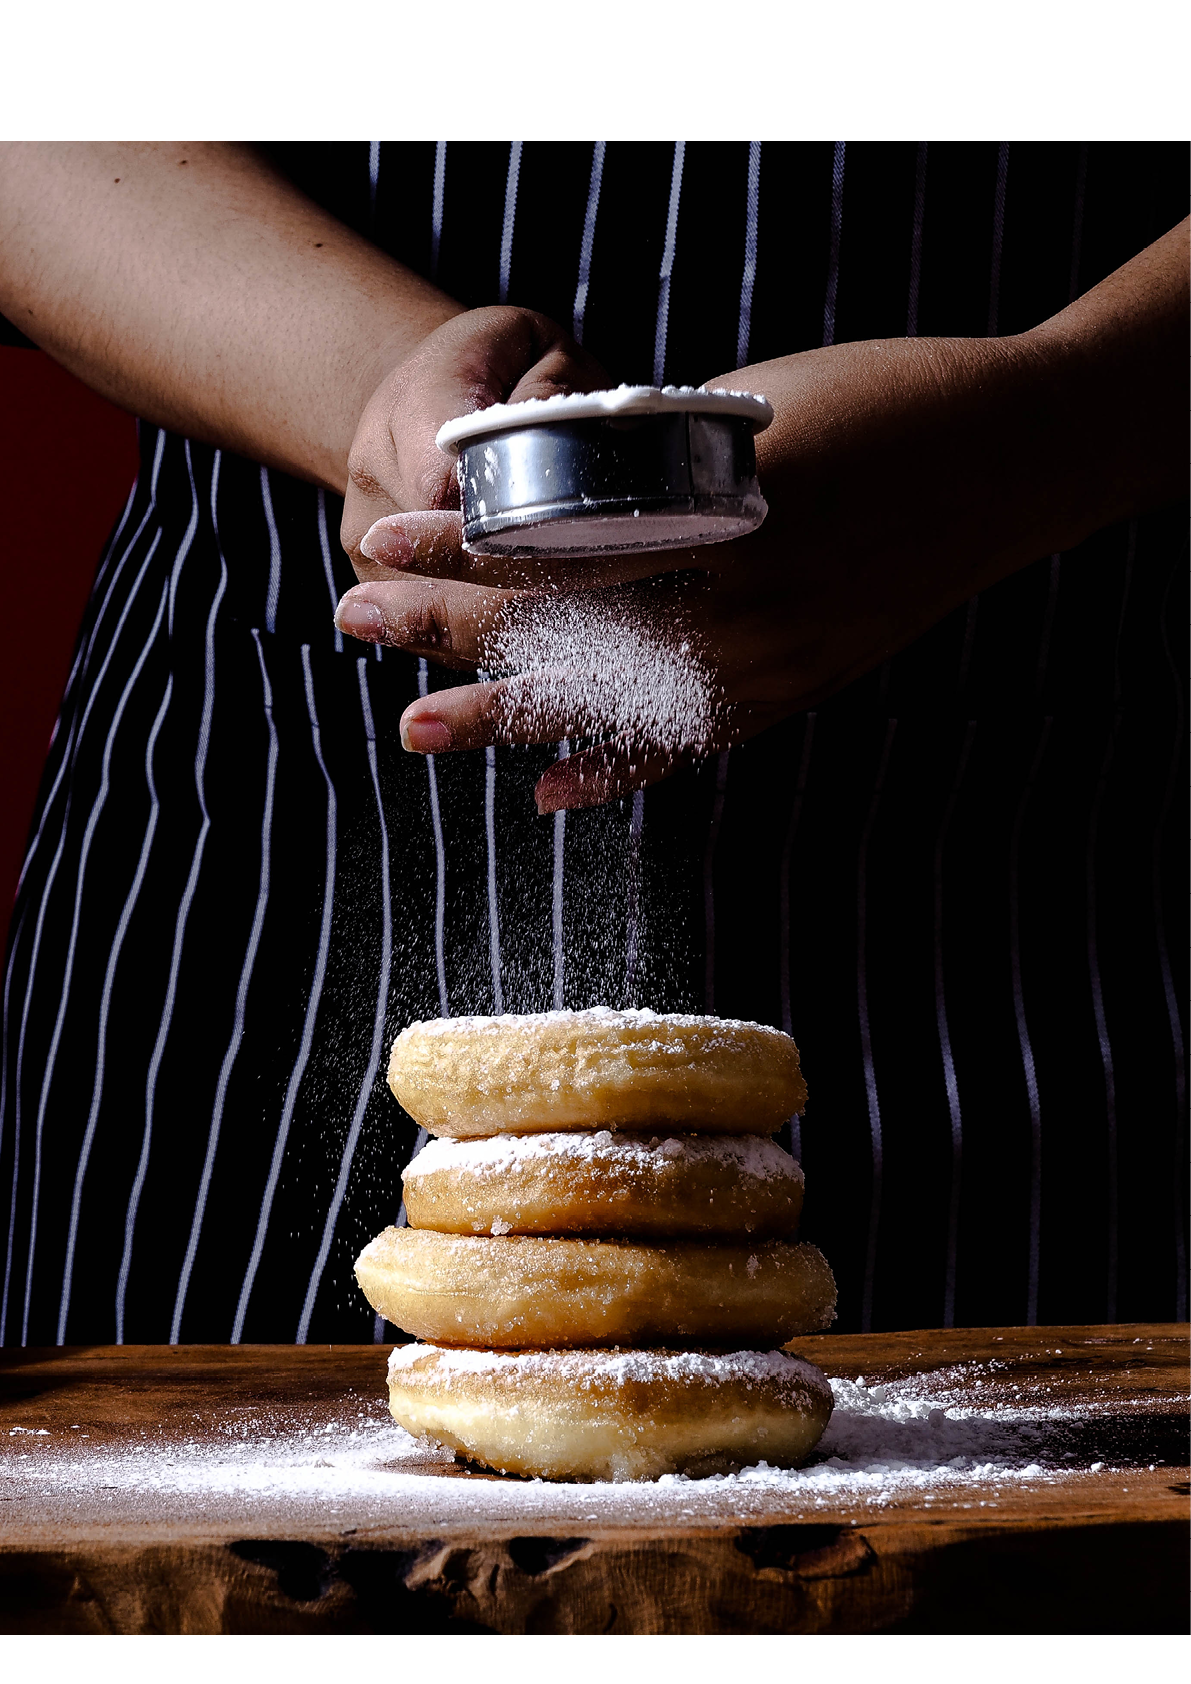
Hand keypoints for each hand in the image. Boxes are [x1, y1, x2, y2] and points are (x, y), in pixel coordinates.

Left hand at [335, 222, 1186, 811]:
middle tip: (354, 626)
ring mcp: (776, 660)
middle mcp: (741, 602)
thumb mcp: (756, 404)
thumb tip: (555, 488)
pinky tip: (556, 794)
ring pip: (615, 703)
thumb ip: (657, 459)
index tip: (375, 546)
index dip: (458, 549)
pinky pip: (697, 743)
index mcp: (720, 516)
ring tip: (417, 730)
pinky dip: (625, 769)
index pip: (557, 544)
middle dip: (449, 630)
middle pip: (565, 629)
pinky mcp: (802, 688)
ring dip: (510, 718)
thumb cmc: (888, 396)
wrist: (1018, 456)